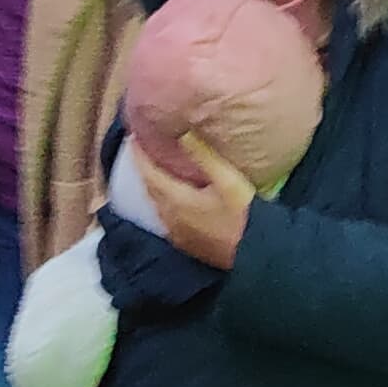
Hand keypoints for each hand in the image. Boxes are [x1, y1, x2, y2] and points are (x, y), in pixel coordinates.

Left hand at [134, 131, 256, 269]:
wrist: (254, 254)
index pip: (148, 173)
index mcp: (175, 200)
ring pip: (157, 202)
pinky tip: (173, 194)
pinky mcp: (184, 241)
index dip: (139, 154)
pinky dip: (164, 199)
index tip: (133, 135)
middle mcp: (169, 217)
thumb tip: (182, 132)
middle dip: (145, 167)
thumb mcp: (227, 180)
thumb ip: (204, 156)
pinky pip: (166, 215)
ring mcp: (175, 232)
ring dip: (154, 183)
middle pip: (150, 188)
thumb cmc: (242, 215)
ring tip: (157, 166)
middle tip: (144, 147)